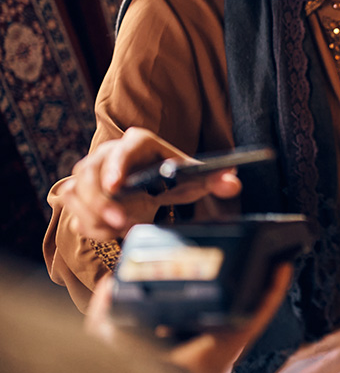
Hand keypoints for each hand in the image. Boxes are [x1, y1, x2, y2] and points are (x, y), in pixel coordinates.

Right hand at [65, 127, 241, 239]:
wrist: (151, 184)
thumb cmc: (171, 175)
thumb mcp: (193, 178)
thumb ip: (215, 179)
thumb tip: (233, 182)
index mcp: (139, 143)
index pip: (124, 149)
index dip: (117, 165)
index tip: (116, 185)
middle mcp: (109, 153)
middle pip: (90, 174)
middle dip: (102, 202)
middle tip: (121, 222)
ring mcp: (90, 171)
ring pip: (77, 193)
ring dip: (95, 216)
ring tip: (121, 226)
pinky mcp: (79, 191)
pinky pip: (74, 210)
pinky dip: (91, 225)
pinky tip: (112, 229)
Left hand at [86, 262, 293, 372]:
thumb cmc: (129, 372)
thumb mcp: (107, 335)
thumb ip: (104, 309)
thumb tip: (110, 281)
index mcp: (180, 329)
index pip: (199, 299)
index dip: (206, 275)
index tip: (210, 250)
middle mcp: (206, 331)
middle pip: (230, 297)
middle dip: (240, 273)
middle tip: (245, 244)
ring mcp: (225, 334)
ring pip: (250, 301)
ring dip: (263, 277)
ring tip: (269, 251)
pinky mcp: (238, 337)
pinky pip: (262, 311)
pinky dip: (275, 290)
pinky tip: (280, 269)